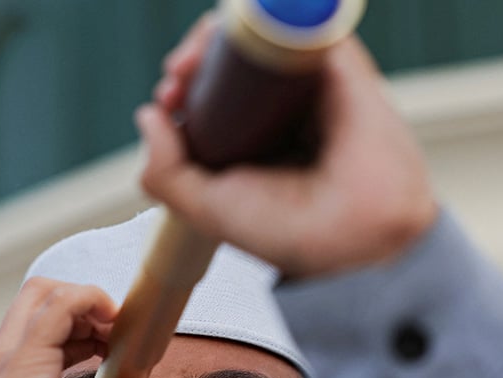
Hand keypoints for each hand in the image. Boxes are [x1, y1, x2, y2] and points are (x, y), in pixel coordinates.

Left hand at [0, 277, 167, 377]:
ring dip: (68, 325)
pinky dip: (49, 344)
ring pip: (27, 319)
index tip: (122, 321)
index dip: (95, 300)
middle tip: (113, 331)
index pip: (57, 304)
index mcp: (18, 371)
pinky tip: (80, 367)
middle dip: (80, 304)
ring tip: (106, 353)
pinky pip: (17, 346)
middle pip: (37, 297)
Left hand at [137, 15, 438, 278]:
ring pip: (258, 40)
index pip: (216, 98)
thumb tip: (147, 116)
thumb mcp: (208, 209)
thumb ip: (166, 172)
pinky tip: (232, 34)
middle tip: (176, 76)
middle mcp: (283, 113)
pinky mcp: (338, 65)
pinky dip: (263, 17)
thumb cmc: (288, 229)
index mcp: (259, 145)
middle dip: (196, 60)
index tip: (168, 95)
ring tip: (194, 59)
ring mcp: (311, 86)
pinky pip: (298, 24)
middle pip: (232, 64)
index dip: (186, 87)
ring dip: (219, 37)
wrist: (355, 231)